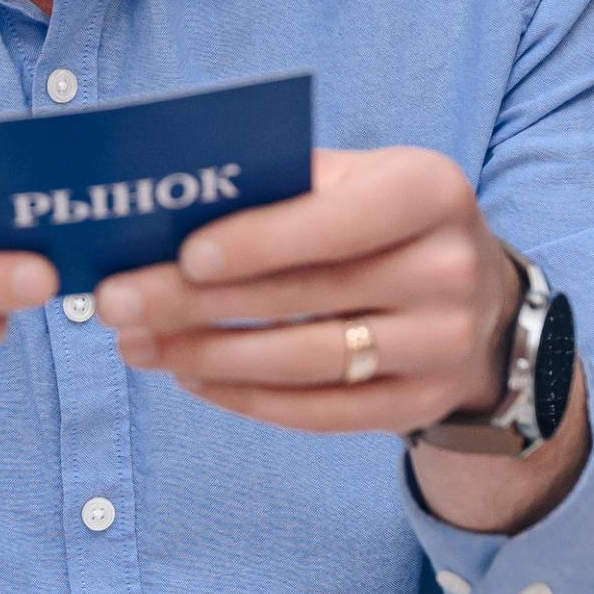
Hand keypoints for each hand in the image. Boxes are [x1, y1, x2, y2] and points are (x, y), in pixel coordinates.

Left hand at [94, 147, 587, 531]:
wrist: (478, 301)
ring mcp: (441, 345)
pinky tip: (191, 377)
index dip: (261, 240)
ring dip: (208, 356)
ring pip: (307, 360)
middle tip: (116, 304)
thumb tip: (173, 205)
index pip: (338, 220)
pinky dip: (246, 397)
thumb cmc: (385, 224)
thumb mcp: (358, 180)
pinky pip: (319, 412)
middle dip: (197, 302)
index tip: (184, 255)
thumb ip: (285, 185)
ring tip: (136, 345)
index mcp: (429, 191)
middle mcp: (447, 269)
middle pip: (306, 294)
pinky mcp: (421, 404)